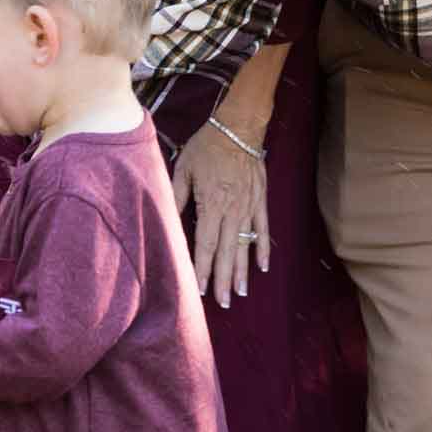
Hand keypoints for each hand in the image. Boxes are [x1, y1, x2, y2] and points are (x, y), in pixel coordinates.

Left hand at [172, 120, 269, 308]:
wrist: (239, 128)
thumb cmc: (207, 146)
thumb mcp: (183, 168)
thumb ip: (176, 196)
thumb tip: (167, 219)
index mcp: (211, 204)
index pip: (205, 245)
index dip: (202, 269)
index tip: (199, 290)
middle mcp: (232, 211)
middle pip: (226, 252)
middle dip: (223, 280)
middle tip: (223, 303)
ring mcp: (249, 208)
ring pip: (245, 246)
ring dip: (242, 271)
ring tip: (240, 293)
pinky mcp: (261, 201)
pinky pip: (263, 230)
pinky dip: (264, 249)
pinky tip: (263, 266)